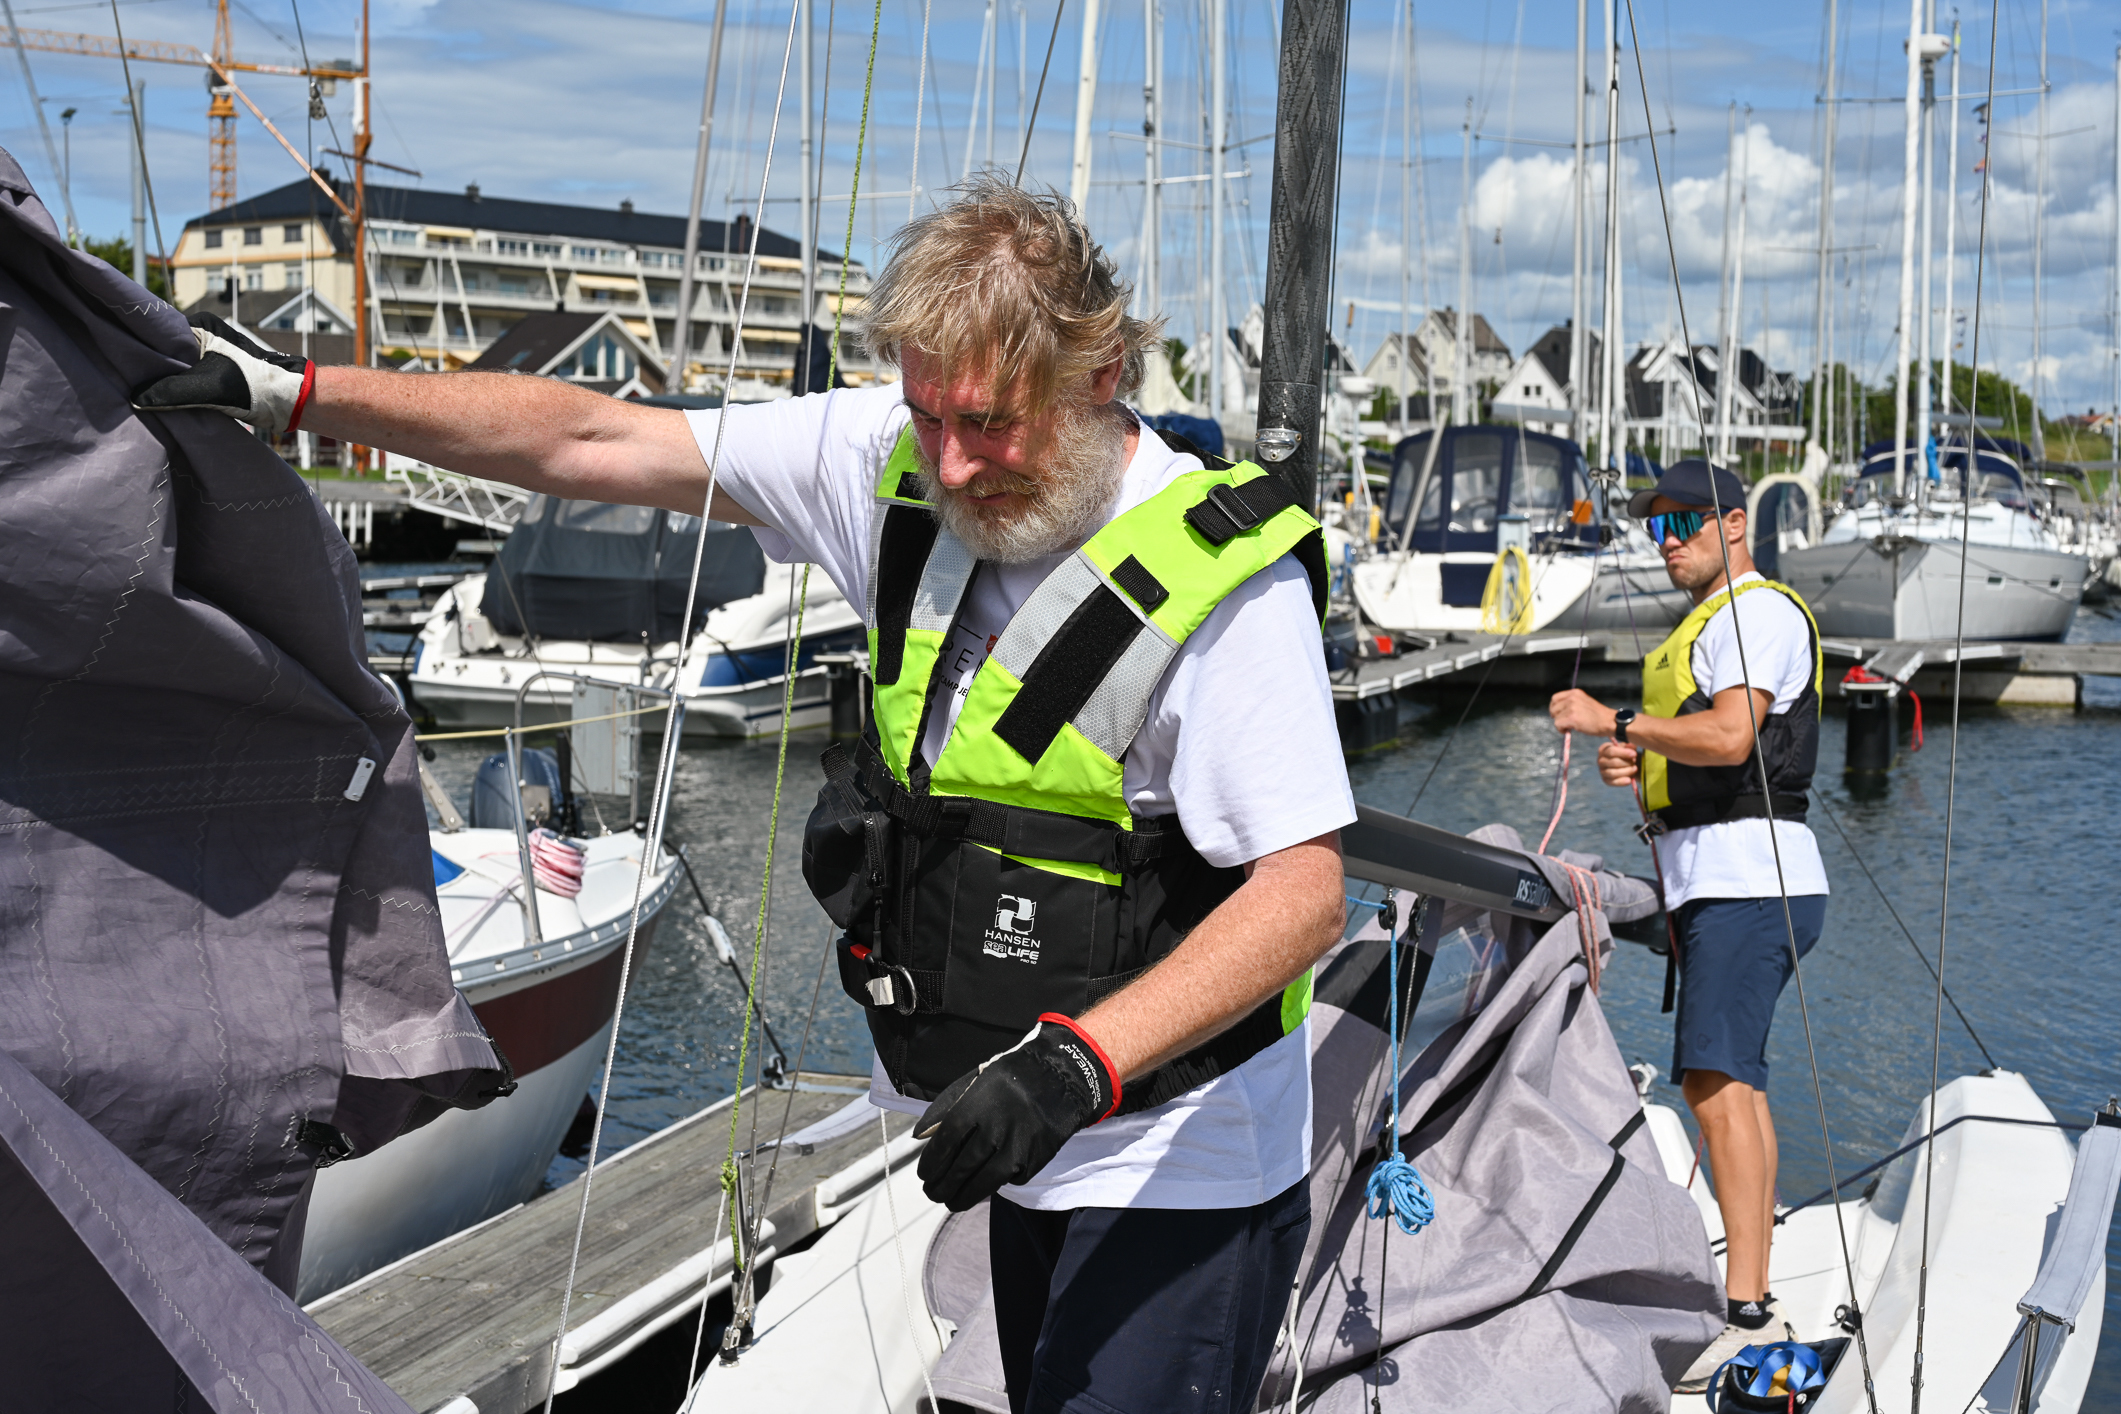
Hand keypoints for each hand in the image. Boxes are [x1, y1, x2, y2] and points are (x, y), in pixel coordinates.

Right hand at [131, 312, 314, 434]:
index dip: (134, 343)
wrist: (287, 400)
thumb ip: (171, 391)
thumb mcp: (208, 388)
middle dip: (144, 363)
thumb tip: (134, 398)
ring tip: (133, 387)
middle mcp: (201, 335)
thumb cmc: (254, 386)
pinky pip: (181, 376)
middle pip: (160, 347)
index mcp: (199, 325)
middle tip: (120, 377)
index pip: (154, 329)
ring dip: (158, 377)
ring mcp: (206, 353)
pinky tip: (155, 396)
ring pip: (170, 364)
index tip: (115, 356)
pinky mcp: (211, 372)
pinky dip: (171, 386)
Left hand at [913, 1015, 1119, 1211]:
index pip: (943, 1145)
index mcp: (974, 1107)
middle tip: (933, 1193)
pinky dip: (996, 1183)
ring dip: (963, 1197)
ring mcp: (1015, 1148)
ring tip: (952, 1201)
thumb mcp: (974, 1082)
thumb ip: (945, 1108)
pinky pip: (1008, 1180)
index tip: (924, 1175)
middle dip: (942, 1187)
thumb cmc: (1010, 1080)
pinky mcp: (1033, 1161)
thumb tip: (919, 1137)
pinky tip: (986, 1180)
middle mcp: (993, 1130)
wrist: (1059, 1078)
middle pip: (959, 1169)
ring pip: (982, 1183)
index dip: (930, 1164)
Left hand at [1549, 688, 1616, 738]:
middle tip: (1564, 722)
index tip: (1558, 714)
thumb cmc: (1598, 716)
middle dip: (1556, 716)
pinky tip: (1569, 730)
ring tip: (1570, 726)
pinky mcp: (1571, 717)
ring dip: (1560, 724)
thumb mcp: (1584, 702)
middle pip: (1553, 707)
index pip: (1555, 698)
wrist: (1609, 722)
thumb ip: (1572, 703)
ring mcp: (1571, 707)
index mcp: (1575, 693)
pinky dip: (1561, 729)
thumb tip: (1559, 711)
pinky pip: (1557, 724)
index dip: (1554, 707)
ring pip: (1555, 717)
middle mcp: (1572, 697)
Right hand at [1597, 740, 1639, 786]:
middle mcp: (1600, 760)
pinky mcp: (1605, 780)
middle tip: (1635, 762)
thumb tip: (1631, 746)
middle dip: (1626, 763)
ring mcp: (1602, 771)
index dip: (1624, 753)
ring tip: (1635, 769)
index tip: (1634, 754)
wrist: (1626, 764)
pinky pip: (1613, 782)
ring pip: (1613, 773)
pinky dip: (1621, 782)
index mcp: (1604, 749)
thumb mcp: (1628, 748)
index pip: (1611, 751)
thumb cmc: (1625, 754)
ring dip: (1626, 771)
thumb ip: (1630, 746)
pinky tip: (1629, 780)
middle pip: (1613, 762)